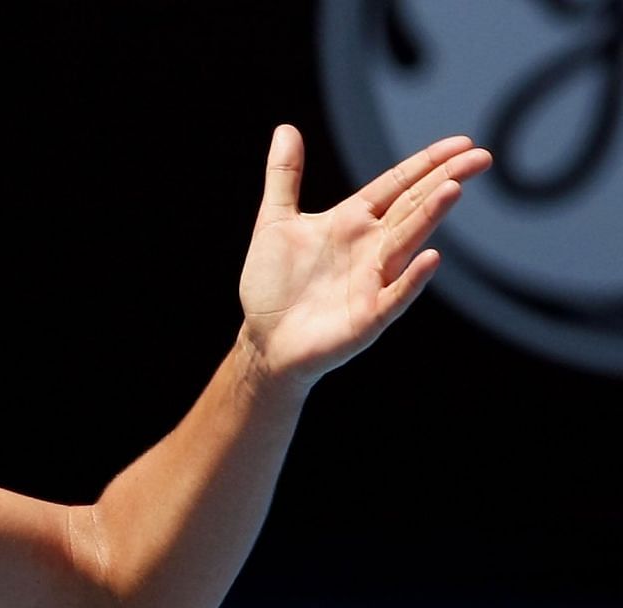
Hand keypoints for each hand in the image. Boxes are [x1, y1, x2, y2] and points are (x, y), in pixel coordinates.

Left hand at [238, 125, 491, 386]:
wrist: (263, 341)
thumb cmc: (272, 285)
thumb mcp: (275, 222)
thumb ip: (284, 177)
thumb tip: (284, 129)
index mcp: (353, 221)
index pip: (398, 185)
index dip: (426, 163)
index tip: (462, 142)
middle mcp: (371, 247)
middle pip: (412, 206)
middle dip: (443, 180)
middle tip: (480, 156)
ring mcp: (373, 281)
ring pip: (407, 242)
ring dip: (430, 217)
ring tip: (454, 188)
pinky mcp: (368, 317)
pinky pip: (394, 295)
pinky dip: (411, 278)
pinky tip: (430, 258)